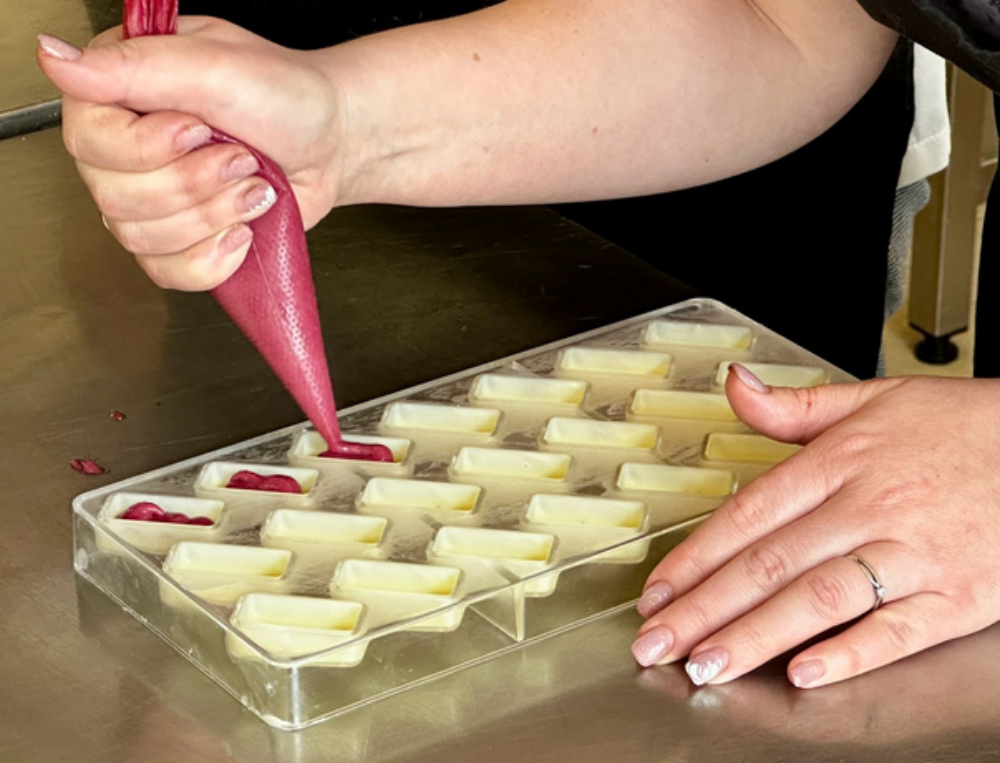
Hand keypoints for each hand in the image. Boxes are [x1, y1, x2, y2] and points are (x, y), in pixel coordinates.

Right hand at [37, 21, 343, 289]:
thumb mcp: (219, 66)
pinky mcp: (177, 239)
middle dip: (195, 185)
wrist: (332, 143)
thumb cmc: (287, 98)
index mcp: (120, 92)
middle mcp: (125, 146)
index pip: (88, 139)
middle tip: (240, 158)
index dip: (147, 149)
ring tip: (251, 185)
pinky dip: (213, 258)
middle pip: (114, 198)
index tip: (199, 130)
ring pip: (140, 238)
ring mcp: (149, 197)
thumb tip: (57, 60)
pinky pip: (168, 272)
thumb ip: (138, 67)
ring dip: (212, 216)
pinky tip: (241, 229)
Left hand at [632, 365, 999, 687]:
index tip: (658, 593)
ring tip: (709, 664)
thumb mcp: (872, 399)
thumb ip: (792, 406)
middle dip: (705, 609)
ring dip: (758, 635)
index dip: (695, 558)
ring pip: (820, 598)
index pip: (747, 515)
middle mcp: (869, 507)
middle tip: (659, 644)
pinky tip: (806, 673)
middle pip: (770, 564)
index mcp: (839, 462)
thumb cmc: (959, 426)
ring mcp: (914, 554)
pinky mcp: (959, 595)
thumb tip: (733, 385)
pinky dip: (852, 652)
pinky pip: (899, 630)